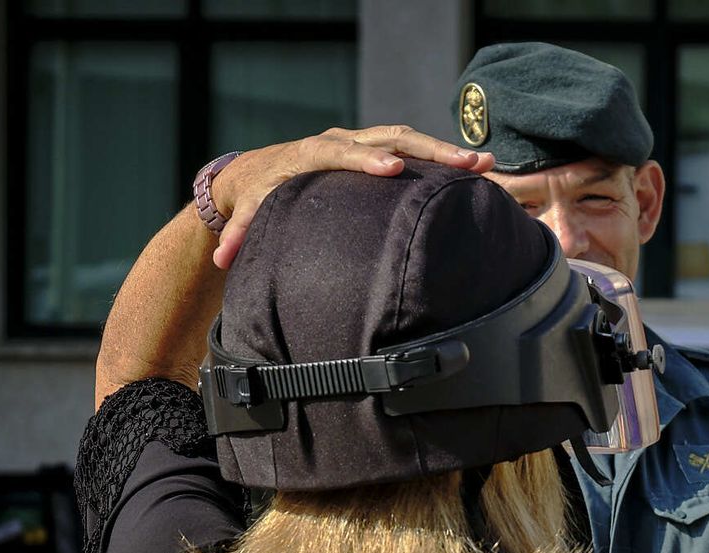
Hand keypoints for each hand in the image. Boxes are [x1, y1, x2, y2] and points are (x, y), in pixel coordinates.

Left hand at [209, 125, 494, 268]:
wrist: (261, 168)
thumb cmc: (258, 194)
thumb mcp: (248, 211)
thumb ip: (240, 234)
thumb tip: (223, 259)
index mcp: (312, 154)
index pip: (343, 153)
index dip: (367, 160)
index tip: (393, 167)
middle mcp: (343, 140)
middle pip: (391, 138)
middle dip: (430, 150)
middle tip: (465, 163)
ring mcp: (363, 141)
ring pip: (410, 137)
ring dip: (448, 151)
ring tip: (486, 164)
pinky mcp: (378, 147)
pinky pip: (415, 146)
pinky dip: (445, 156)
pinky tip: (479, 169)